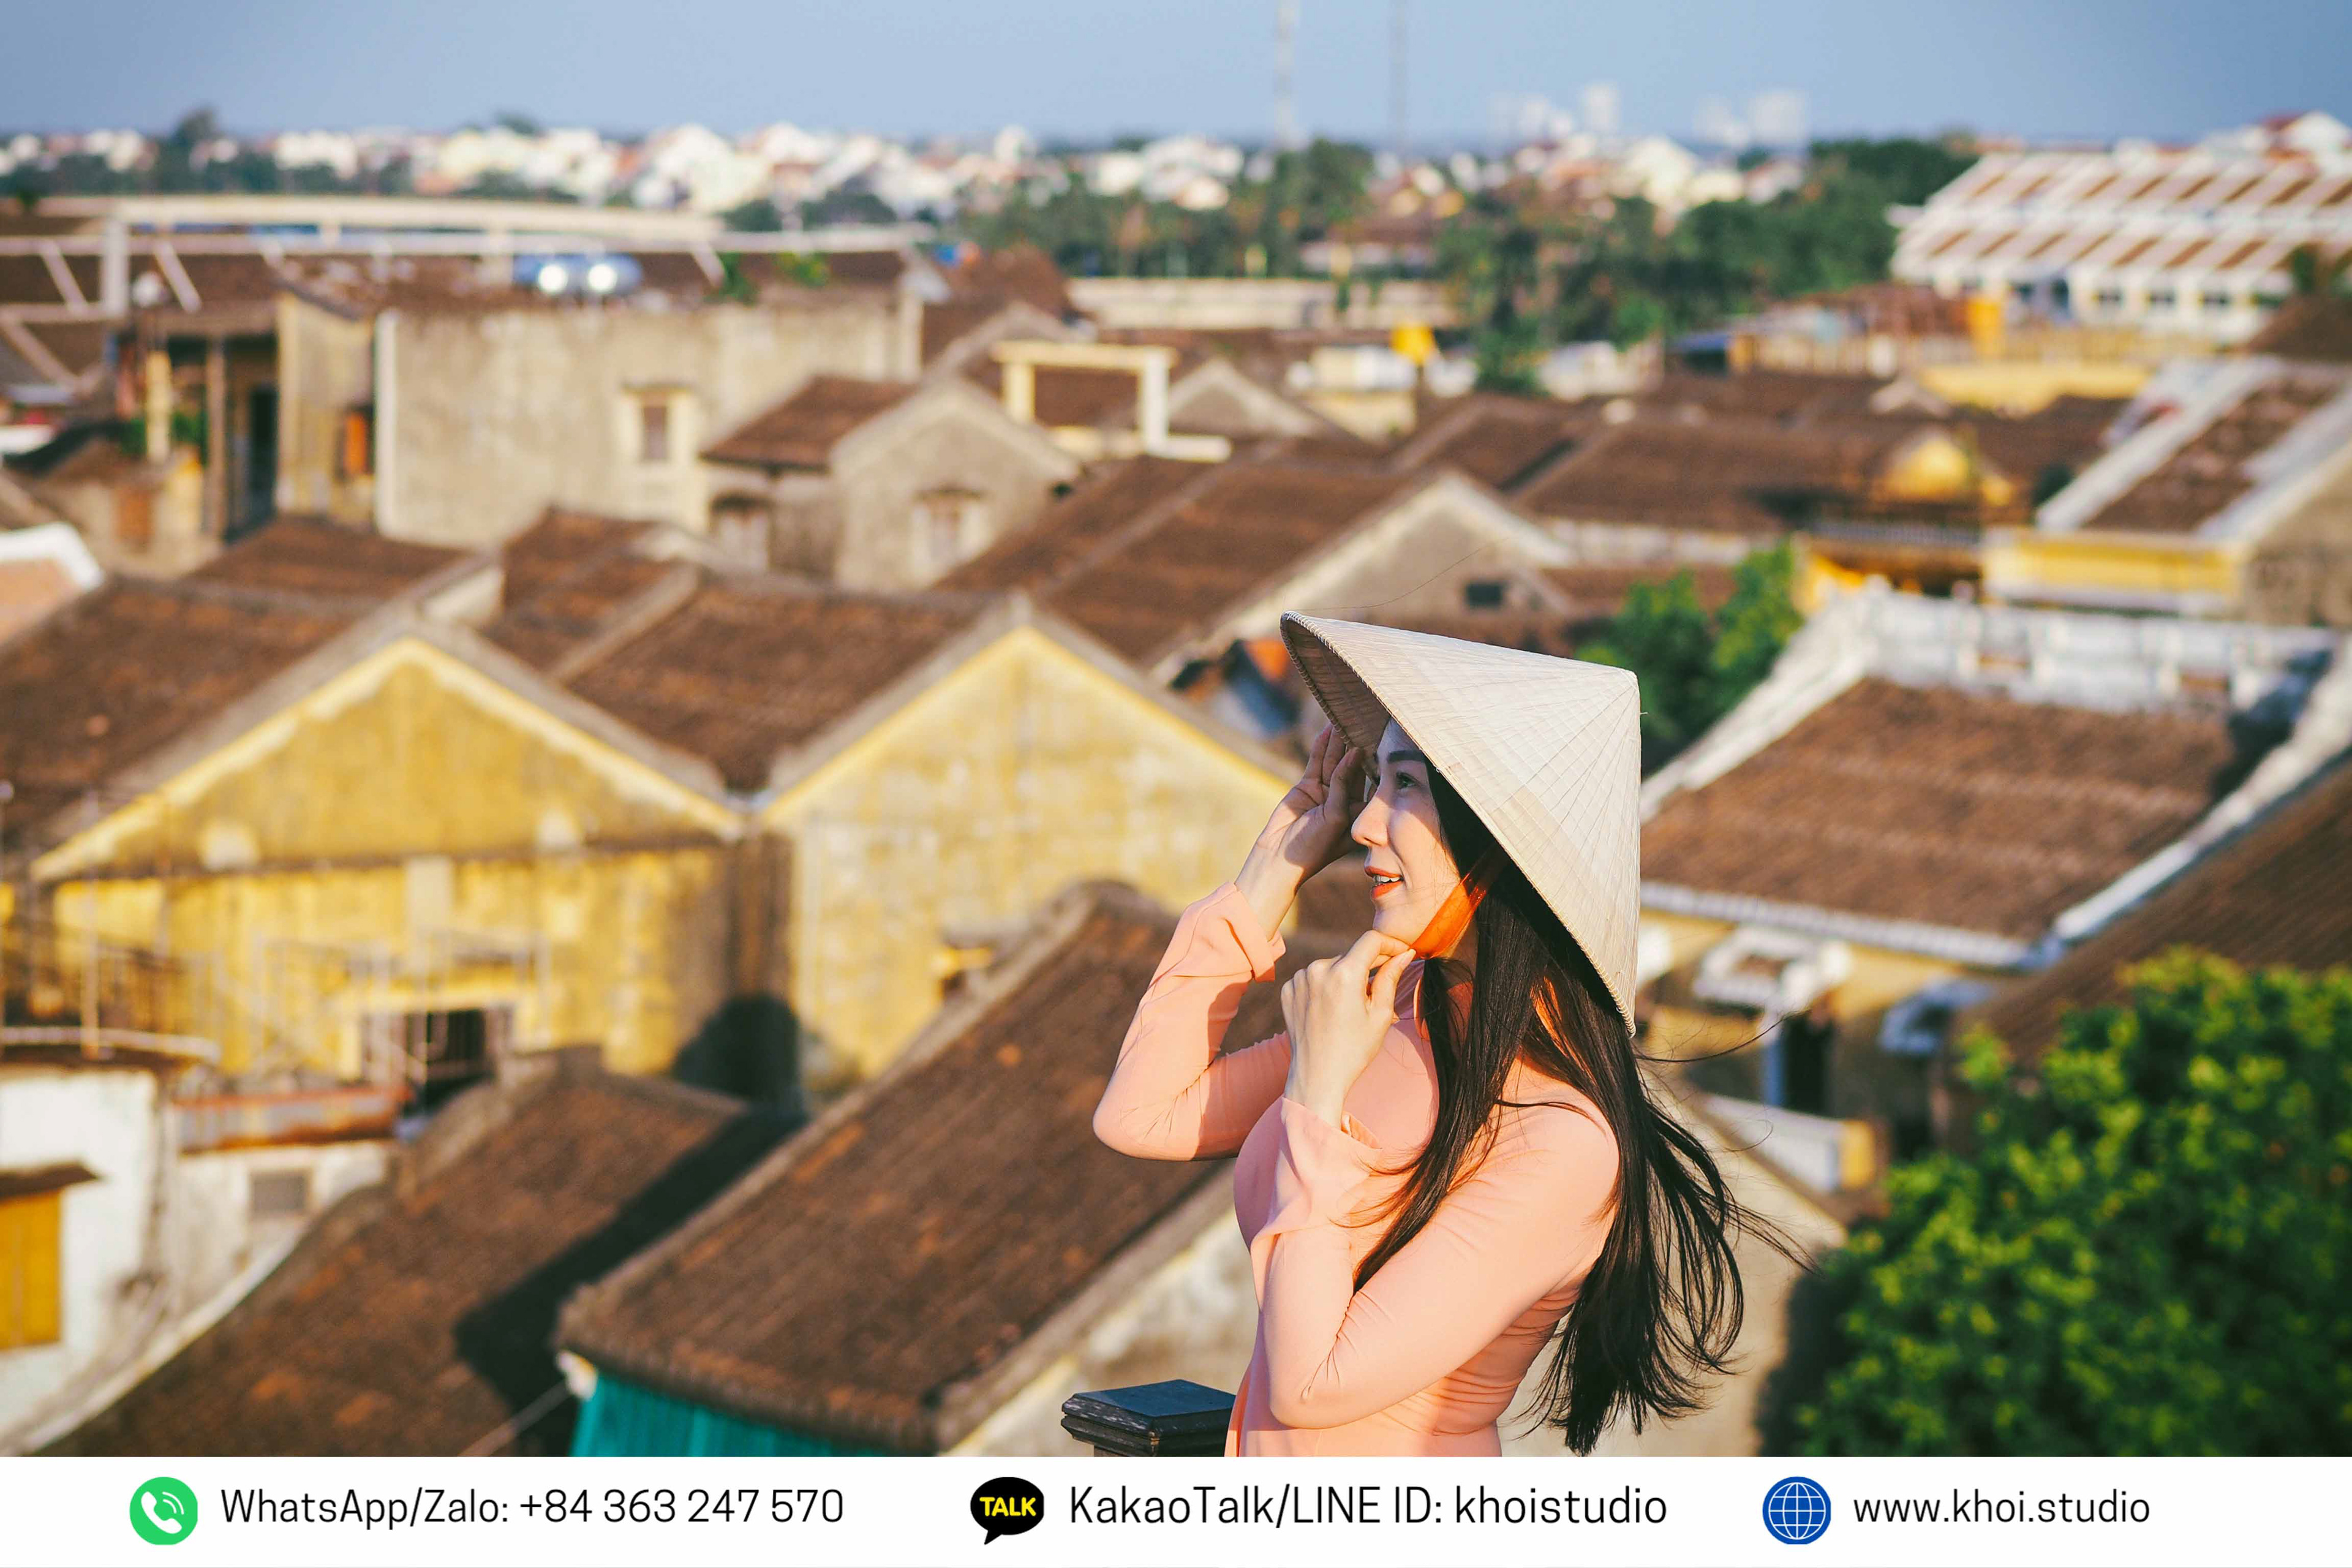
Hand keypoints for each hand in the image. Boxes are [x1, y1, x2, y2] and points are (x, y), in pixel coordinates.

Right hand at [1235, 725, 1368, 935]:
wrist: (1279, 858)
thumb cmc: (1314, 847)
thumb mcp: (1336, 816)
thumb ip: (1343, 783)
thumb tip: (1355, 751)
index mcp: (1360, 812)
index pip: (1371, 781)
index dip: (1376, 761)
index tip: (1386, 738)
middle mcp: (1345, 800)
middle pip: (1353, 767)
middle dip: (1356, 745)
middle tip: (1363, 720)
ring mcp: (1326, 792)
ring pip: (1333, 761)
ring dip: (1338, 741)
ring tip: (1344, 718)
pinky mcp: (1307, 787)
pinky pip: (1316, 763)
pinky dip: (1321, 747)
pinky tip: (1327, 731)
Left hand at [1280, 928, 1413, 1126]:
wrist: (1317, 1077)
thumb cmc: (1354, 1050)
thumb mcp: (1380, 1014)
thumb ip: (1391, 978)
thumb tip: (1404, 954)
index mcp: (1344, 974)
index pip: (1372, 940)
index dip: (1391, 943)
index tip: (1401, 952)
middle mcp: (1318, 969)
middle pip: (1351, 955)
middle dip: (1367, 967)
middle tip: (1375, 993)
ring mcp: (1299, 979)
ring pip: (1332, 966)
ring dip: (1344, 977)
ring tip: (1349, 1008)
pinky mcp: (1288, 989)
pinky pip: (1313, 977)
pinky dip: (1325, 986)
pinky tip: (1329, 1010)